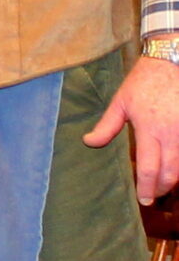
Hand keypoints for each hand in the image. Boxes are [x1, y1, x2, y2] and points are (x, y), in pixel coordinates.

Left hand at [85, 54, 178, 203]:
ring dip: (175, 177)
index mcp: (150, 128)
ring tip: (163, 183)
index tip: (143, 200)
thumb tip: (89, 143)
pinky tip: (175, 165)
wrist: (172, 60)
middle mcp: (172, 133)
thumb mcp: (121, 101)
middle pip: (171, 172)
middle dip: (162, 188)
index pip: (149, 167)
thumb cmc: (144, 81)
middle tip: (153, 195)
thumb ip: (107, 126)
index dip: (146, 187)